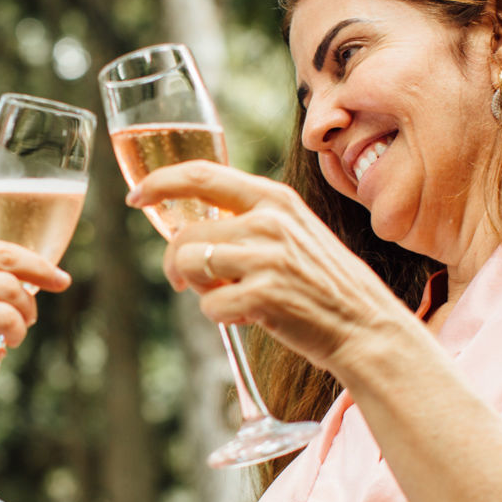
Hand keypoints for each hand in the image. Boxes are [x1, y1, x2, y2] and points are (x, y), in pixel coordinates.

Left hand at [127, 161, 410, 379]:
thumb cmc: (323, 283)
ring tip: (234, 296)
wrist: (365, 326)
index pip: (201, 175)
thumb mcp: (294, 232)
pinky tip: (251, 316)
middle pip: (184, 235)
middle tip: (187, 282)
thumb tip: (191, 228)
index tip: (136, 195)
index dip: (160, 183)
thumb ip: (250, 220)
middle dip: (175, 263)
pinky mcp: (264, 296)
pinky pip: (209, 306)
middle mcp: (268, 221)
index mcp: (273, 198)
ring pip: (191, 267)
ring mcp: (266, 258)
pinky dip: (221, 317)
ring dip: (201, 289)